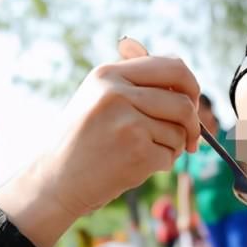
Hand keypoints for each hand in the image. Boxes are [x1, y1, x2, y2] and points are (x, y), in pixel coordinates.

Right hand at [35, 54, 200, 216]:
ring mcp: (128, 122)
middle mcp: (117, 93)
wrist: (54, 181)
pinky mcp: (136, 152)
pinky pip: (170, 156)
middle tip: (191, 138)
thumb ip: (129, 80)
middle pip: (183, 102)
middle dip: (192, 123)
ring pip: (179, 132)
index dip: (190, 87)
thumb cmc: (78, 140)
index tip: (189, 103)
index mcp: (109, 74)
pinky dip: (161, 165)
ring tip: (146, 153)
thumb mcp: (94, 98)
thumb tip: (165, 65)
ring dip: (173, 148)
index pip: (173, 67)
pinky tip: (137, 167)